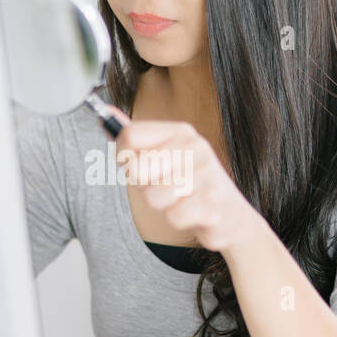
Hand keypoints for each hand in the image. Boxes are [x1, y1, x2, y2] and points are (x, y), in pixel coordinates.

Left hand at [104, 105, 266, 256]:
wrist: (231, 216)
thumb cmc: (189, 186)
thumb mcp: (163, 156)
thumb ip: (134, 138)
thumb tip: (104, 115)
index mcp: (180, 132)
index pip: (129, 136)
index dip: (125, 158)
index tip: (141, 167)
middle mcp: (195, 147)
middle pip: (136, 168)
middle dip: (144, 186)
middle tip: (165, 188)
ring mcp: (207, 175)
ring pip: (152, 197)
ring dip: (162, 207)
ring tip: (180, 201)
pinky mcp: (212, 204)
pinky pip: (172, 217)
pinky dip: (177, 220)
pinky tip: (193, 214)